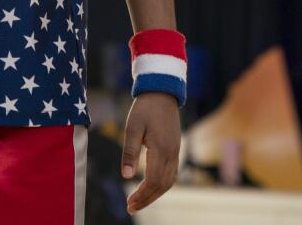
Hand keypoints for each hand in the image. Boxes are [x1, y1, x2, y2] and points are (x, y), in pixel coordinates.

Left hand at [123, 92, 180, 213]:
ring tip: (138, 201)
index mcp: (161, 150)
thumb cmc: (144, 109)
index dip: (142, 195)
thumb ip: (129, 152)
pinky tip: (149, 187)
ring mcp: (176, 152)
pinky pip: (171, 173)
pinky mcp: (175, 149)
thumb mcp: (132, 127)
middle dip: (147, 199)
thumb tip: (126, 176)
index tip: (129, 204)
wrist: (162, 93)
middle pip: (163, 186)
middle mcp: (172, 154)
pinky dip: (161, 185)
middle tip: (131, 208)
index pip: (153, 181)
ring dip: (154, 194)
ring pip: (169, 182)